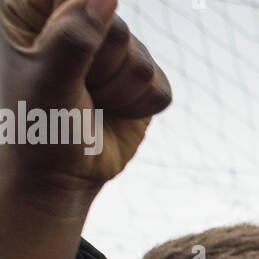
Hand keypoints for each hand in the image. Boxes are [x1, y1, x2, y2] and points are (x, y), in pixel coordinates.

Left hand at [0, 0, 170, 258]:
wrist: (59, 178)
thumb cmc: (38, 126)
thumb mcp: (48, 79)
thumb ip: (75, 36)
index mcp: (34, 12)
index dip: (80, 21)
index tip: (67, 56)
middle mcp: (75, 23)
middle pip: (117, 27)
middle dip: (101, 68)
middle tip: (77, 89)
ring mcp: (111, 53)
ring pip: (141, 59)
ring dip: (118, 94)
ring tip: (92, 105)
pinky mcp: (140, 83)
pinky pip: (159, 85)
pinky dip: (138, 108)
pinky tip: (113, 114)